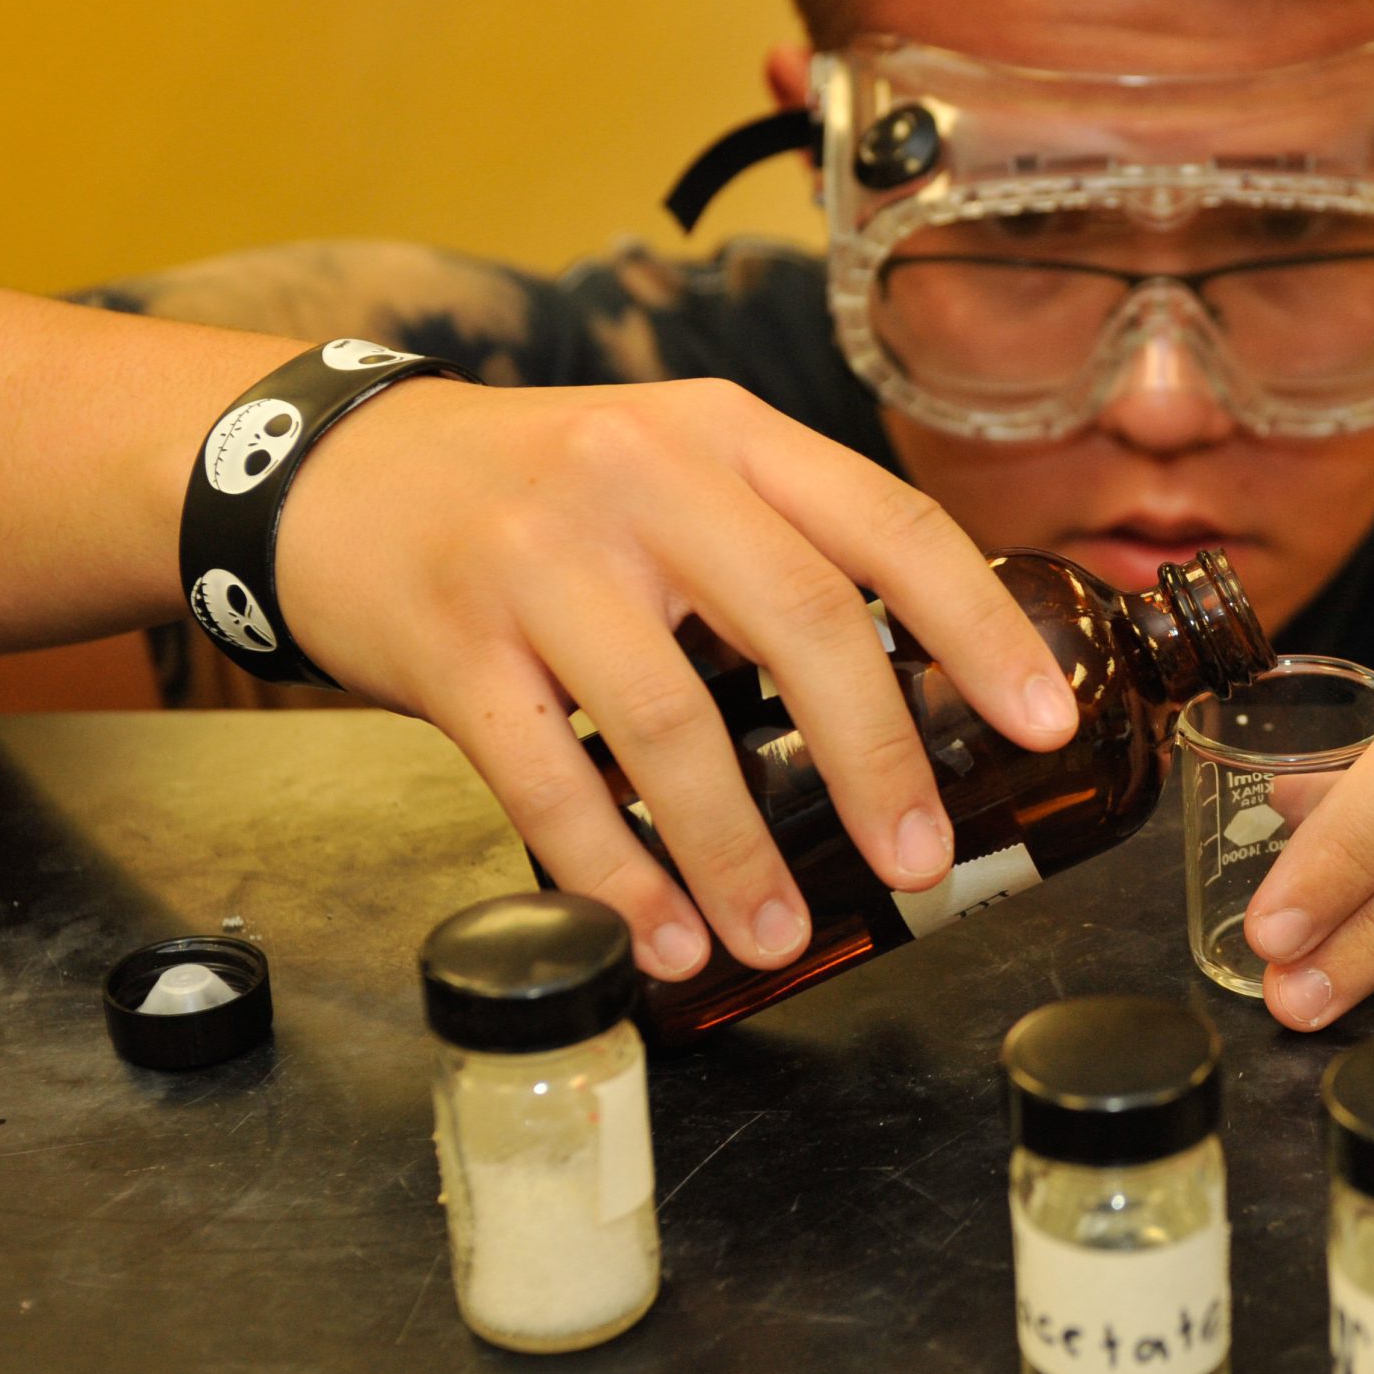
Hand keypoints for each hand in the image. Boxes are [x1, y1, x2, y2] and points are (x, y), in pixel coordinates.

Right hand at [273, 376, 1078, 979]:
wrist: (330, 471)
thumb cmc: (538, 490)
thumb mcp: (674, 467)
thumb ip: (781, 545)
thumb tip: (920, 682)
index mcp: (728, 437)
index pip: (888, 525)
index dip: (978, 628)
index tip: (1044, 722)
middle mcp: (645, 480)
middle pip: (803, 626)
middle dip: (878, 761)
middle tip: (922, 861)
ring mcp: (541, 560)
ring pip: (672, 721)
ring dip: (739, 850)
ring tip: (781, 932)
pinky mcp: (452, 646)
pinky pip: (548, 781)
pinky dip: (615, 874)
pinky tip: (662, 936)